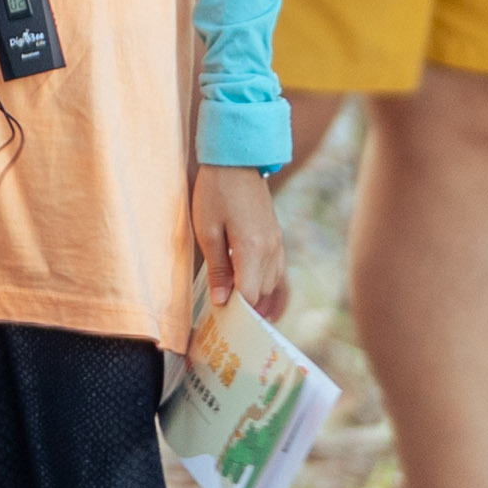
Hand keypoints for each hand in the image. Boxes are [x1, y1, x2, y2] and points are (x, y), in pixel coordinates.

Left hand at [187, 163, 287, 349]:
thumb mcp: (207, 230)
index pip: (250, 295)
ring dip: (262, 302)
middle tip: (229, 326)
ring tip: (247, 321)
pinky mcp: (277, 239)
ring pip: (274, 285)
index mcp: (252, 250)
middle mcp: (271, 251)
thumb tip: (222, 301)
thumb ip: (219, 268)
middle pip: (264, 294)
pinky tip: (266, 303)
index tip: (222, 323)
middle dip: (247, 310)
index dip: (237, 312)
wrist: (236, 161)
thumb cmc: (216, 192)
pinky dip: (274, 290)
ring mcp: (277, 245)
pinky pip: (280, 273)